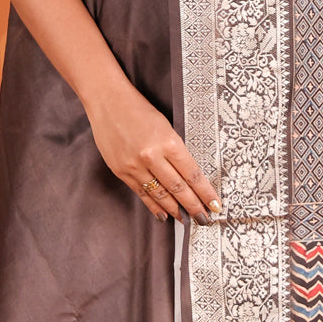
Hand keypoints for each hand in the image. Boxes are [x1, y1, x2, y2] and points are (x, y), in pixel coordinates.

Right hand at [84, 77, 220, 223]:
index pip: (193, 174)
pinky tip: (164, 215)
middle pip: (179, 188)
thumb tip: (189, 176)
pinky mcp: (121, 171)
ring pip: (161, 194)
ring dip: (176, 210)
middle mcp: (152, 156)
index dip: (206, 193)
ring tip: (187, 220)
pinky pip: (141, 193)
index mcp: (168, 141)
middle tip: (205, 219)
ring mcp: (135, 166)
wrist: (107, 101)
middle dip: (194, 207)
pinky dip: (154, 206)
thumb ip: (175, 150)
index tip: (215, 205)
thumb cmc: (139, 109)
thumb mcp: (165, 125)